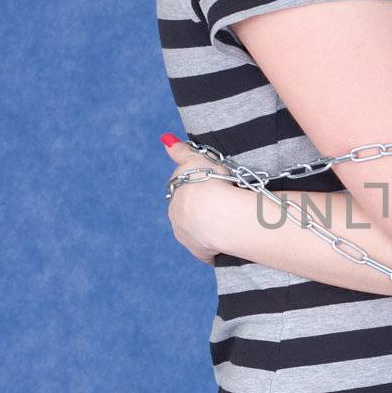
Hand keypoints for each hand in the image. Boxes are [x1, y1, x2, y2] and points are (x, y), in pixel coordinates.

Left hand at [160, 134, 237, 264]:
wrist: (219, 214)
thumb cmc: (209, 182)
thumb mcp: (196, 159)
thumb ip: (181, 151)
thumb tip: (165, 140)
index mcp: (175, 193)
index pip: (183, 188)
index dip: (198, 185)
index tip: (213, 183)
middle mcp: (175, 215)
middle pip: (187, 211)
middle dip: (200, 208)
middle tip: (222, 202)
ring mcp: (186, 235)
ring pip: (195, 230)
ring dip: (206, 227)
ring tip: (226, 221)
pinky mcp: (199, 252)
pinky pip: (207, 250)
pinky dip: (214, 247)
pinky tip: (226, 241)